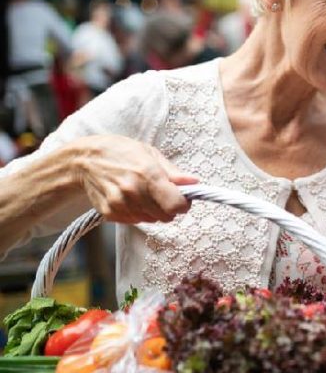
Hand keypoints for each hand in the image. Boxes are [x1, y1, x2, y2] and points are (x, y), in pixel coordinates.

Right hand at [70, 135, 198, 223]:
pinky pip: (135, 220)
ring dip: (153, 210)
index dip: (184, 203)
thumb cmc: (121, 152)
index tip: (183, 198)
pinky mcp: (110, 213)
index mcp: (148, 175)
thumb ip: (173, 172)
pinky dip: (137, 212)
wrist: (84, 160)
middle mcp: (134, 192)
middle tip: (161, 193)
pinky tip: (130, 198)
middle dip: (169, 207)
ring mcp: (120, 205)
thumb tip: (194, 183)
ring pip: (151, 220)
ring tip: (143, 192)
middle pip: (166, 216)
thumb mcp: (150, 154)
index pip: (176, 205)